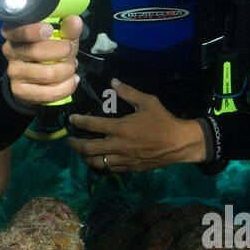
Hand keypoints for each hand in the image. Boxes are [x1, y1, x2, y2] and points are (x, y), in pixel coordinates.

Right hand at [0, 14, 83, 104]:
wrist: (34, 79)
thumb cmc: (47, 51)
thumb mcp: (59, 37)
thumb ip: (67, 29)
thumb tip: (75, 21)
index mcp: (14, 32)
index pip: (19, 31)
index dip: (33, 31)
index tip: (49, 30)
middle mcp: (10, 51)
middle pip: (37, 51)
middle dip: (63, 51)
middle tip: (70, 50)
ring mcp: (13, 72)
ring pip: (47, 74)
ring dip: (67, 70)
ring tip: (71, 67)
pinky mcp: (19, 91)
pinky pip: (48, 92)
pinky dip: (66, 87)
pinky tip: (71, 80)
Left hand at [66, 79, 207, 171]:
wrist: (179, 144)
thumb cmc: (163, 121)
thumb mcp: (148, 102)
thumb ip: (129, 92)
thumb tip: (113, 81)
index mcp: (121, 128)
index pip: (92, 125)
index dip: (79, 121)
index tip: (72, 119)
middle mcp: (118, 145)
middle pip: (88, 148)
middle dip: (75, 144)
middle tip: (69, 140)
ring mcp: (123, 159)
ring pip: (96, 162)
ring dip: (85, 157)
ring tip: (81, 152)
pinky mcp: (130, 168)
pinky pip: (109, 168)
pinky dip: (100, 164)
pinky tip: (99, 159)